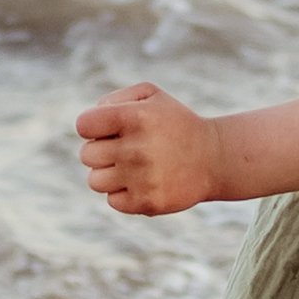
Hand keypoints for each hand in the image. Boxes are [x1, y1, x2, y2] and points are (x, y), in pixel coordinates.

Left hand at [76, 81, 220, 217]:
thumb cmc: (175, 123)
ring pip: (95, 181)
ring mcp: (142, 178)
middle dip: (101, 151)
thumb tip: (89, 125)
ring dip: (109, 174)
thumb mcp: (151, 95)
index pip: (84, 125)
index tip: (109, 129)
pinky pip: (113, 201)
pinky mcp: (147, 202)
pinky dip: (124, 193)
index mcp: (136, 117)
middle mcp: (137, 148)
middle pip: (87, 155)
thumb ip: (114, 100)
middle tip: (126, 149)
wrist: (213, 158)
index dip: (93, 127)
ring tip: (132, 167)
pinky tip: (142, 182)